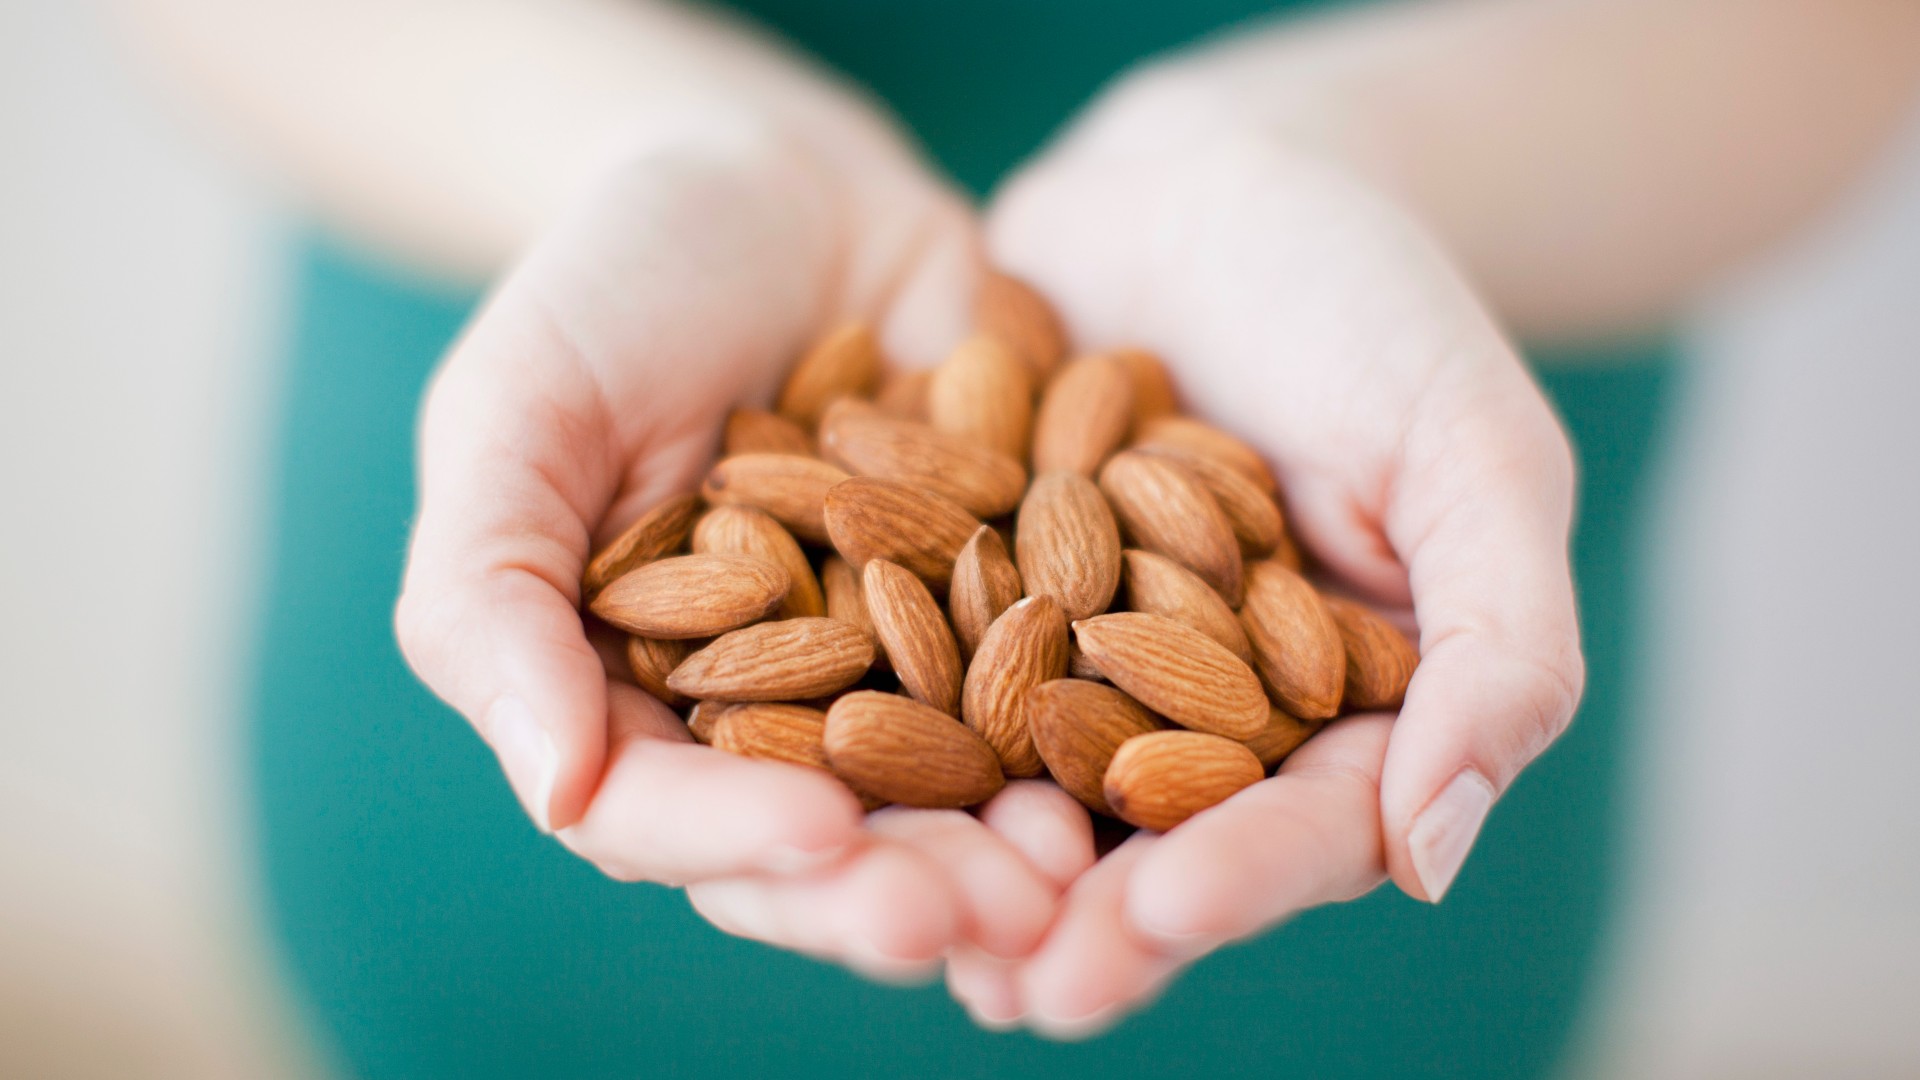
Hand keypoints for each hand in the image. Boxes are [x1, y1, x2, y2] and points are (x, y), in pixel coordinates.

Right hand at [392, 101, 1073, 974]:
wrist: (783, 188)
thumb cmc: (614, 284)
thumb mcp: (518, 411)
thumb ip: (493, 594)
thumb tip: (554, 793)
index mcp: (633, 704)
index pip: (665, 816)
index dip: (734, 842)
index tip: (821, 837)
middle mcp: (775, 718)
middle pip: (830, 840)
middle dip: (904, 887)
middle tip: (990, 915)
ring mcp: (906, 672)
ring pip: (958, 796)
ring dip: (1018, 848)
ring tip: (1078, 871)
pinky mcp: (1016, 610)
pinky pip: (1067, 682)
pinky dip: (1111, 725)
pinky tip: (1175, 752)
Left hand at [944, 71, 1585, 1034]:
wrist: (1217, 181)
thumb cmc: (1379, 303)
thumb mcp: (1476, 454)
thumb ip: (1498, 649)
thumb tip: (1433, 856)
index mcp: (1346, 710)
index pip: (1304, 829)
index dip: (1237, 881)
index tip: (1159, 917)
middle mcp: (1205, 709)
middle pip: (1152, 842)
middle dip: (1087, 917)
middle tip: (1019, 984)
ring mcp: (1083, 658)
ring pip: (1029, 786)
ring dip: (973, 864)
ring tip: (906, 924)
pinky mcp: (976, 592)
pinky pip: (928, 672)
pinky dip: (880, 724)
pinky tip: (820, 780)